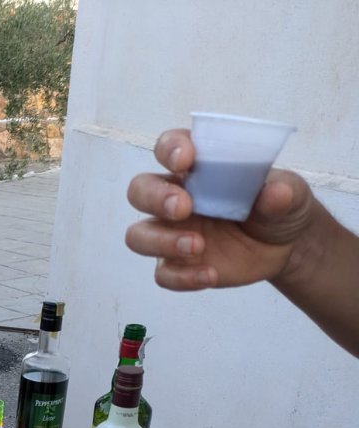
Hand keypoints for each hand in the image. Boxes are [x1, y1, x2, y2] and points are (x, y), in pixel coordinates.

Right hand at [125, 128, 318, 289]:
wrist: (285, 245)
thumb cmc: (277, 204)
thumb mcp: (291, 192)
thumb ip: (284, 190)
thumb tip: (276, 192)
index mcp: (196, 168)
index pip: (168, 148)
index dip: (170, 150)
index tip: (185, 160)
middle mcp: (174, 197)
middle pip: (140, 190)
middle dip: (155, 198)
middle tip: (183, 208)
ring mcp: (171, 233)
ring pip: (138, 235)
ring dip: (161, 241)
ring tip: (197, 246)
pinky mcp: (178, 264)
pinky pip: (163, 274)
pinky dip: (182, 276)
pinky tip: (210, 275)